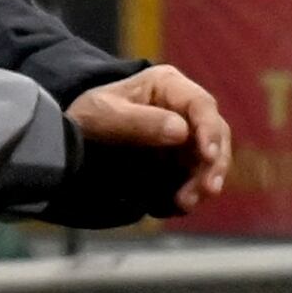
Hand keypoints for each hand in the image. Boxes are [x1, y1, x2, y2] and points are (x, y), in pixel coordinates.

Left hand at [68, 64, 231, 212]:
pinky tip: (171, 206)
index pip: (201, 105)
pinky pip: (192, 179)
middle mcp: (183, 110)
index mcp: (168, 85)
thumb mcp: (106, 115)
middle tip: (207, 190)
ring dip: (201, 184)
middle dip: (213, 164)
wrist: (76, 135)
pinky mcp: (179, 162)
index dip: (210, 130)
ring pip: (207, 161)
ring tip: (183, 203)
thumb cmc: (92, 114)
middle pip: (215, 134)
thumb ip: (140, 123)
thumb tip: (181, 132)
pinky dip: (187, 194)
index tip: (208, 156)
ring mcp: (184, 137)